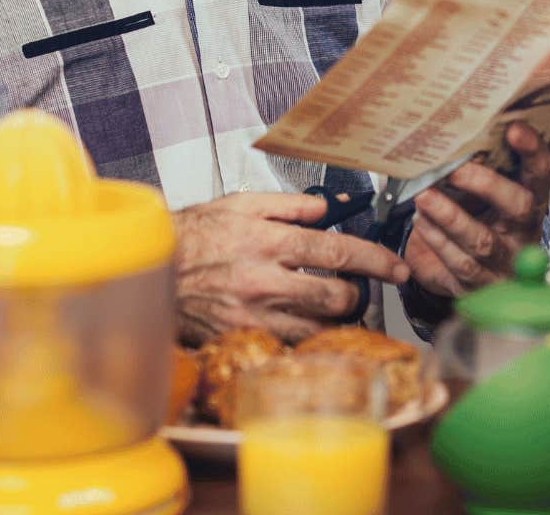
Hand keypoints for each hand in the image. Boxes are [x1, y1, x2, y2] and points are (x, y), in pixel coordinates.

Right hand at [173, 191, 410, 343]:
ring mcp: (253, 314)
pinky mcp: (241, 338)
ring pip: (317, 329)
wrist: (151, 270)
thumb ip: (290, 204)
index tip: (398, 269)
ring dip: (334, 321)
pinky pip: (288, 346)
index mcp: (269, 241)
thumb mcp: (240, 204)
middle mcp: (264, 280)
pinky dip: (304, 339)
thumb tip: (331, 206)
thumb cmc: (195, 234)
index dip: (377, 261)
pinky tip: (304, 327)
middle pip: (337, 297)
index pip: (338, 252)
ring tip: (332, 309)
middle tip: (355, 289)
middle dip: (357, 295)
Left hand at [407, 122, 549, 297]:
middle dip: (485, 185)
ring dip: (450, 217)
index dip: (532, 151)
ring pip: (481, 241)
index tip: (514, 128)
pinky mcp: (480, 284)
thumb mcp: (491, 197)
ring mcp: (505, 262)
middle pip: (517, 207)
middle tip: (452, 169)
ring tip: (424, 195)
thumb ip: (484, 170)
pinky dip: (436, 240)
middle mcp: (525, 232)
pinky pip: (458, 263)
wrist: (484, 277)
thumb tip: (453, 132)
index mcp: (533, 202)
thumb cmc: (482, 223)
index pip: (541, 173)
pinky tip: (421, 222)